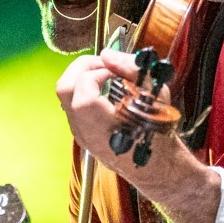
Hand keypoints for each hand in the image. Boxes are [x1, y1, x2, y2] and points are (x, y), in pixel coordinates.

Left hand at [54, 49, 198, 197]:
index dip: (100, 69)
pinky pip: (74, 107)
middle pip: (64, 88)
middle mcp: (84, 129)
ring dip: (83, 79)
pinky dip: (86, 92)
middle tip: (104, 64)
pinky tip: (107, 91)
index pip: (84, 84)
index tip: (117, 69)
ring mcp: (81, 133)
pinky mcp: (83, 134)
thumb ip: (130, 70)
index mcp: (99, 122)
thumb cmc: (158, 134)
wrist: (157, 167)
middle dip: (82, 68)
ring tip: (107, 75)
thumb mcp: (154, 96)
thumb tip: (108, 55)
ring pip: (66, 98)